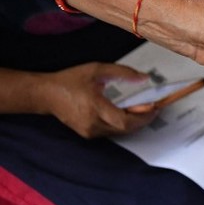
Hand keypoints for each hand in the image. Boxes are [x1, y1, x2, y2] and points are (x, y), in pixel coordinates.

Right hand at [43, 63, 157, 137]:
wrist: (47, 94)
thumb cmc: (72, 80)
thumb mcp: (97, 70)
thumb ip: (123, 72)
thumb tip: (145, 78)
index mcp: (95, 108)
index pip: (124, 121)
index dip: (143, 116)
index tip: (155, 107)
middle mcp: (92, 124)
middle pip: (125, 129)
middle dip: (143, 120)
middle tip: (154, 109)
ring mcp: (89, 131)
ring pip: (119, 133)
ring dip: (134, 123)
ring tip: (144, 110)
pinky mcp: (87, 134)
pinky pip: (111, 132)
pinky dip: (123, 125)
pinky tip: (130, 114)